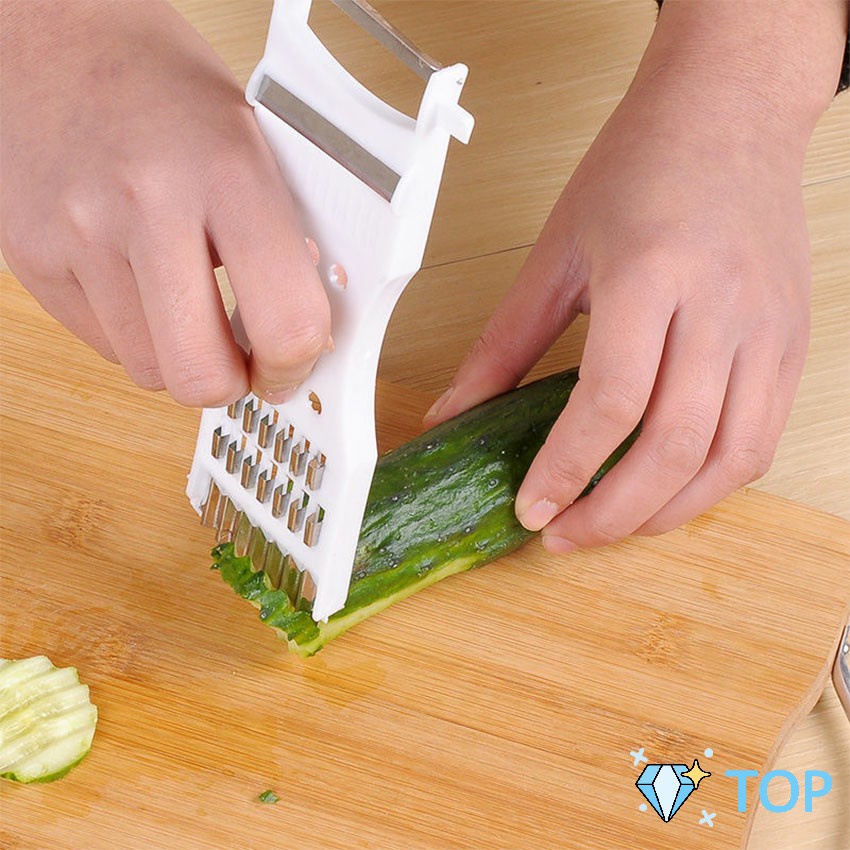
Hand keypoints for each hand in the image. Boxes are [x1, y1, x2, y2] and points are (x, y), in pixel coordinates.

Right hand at [0, 0, 330, 405]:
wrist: (59, 35)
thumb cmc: (169, 90)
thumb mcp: (257, 148)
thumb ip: (286, 244)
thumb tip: (310, 330)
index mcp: (230, 172)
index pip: (286, 323)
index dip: (297, 363)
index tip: (292, 364)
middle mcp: (148, 205)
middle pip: (202, 376)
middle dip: (233, 383)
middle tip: (243, 361)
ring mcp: (79, 234)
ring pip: (149, 371)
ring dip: (181, 357)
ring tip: (189, 306)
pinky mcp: (33, 256)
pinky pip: (104, 345)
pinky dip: (135, 333)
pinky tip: (141, 283)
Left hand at [425, 2, 845, 549]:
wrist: (728, 116)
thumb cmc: (639, 170)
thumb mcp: (554, 254)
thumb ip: (503, 344)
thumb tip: (454, 413)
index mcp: (648, 274)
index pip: (610, 402)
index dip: (565, 469)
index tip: (531, 507)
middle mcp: (719, 307)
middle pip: (674, 445)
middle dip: (612, 513)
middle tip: (562, 535)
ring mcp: (767, 330)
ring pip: (729, 459)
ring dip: (666, 513)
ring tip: (611, 526)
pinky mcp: (791, 345)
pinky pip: (762, 440)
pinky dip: (711, 484)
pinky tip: (666, 491)